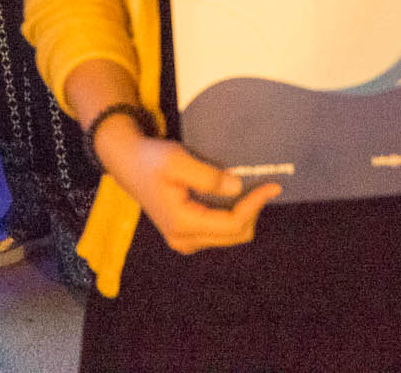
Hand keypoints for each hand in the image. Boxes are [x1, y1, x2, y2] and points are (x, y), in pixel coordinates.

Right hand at [92, 120, 280, 253]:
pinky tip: (235, 196)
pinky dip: (232, 216)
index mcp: (182, 223)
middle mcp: (184, 240)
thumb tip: (237, 188)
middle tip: (263, 186)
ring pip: (229, 236)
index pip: (232, 224)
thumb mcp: (178, 161)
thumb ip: (208, 177)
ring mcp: (184, 241)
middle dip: (253, 212)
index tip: (272, 186)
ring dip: (244, 215)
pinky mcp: (185, 234)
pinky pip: (219, 232)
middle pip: (235, 235)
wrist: (128, 163)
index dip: (255, 205)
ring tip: (251, 190)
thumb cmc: (152, 159)